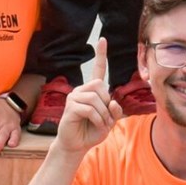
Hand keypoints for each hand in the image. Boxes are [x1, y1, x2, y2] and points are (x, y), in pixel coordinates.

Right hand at [56, 39, 122, 153]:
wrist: (77, 145)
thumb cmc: (92, 131)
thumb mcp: (110, 121)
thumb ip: (115, 111)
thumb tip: (113, 101)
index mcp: (92, 91)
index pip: (97, 69)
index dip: (100, 55)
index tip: (102, 39)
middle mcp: (81, 90)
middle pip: (100, 85)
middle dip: (107, 103)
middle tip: (107, 118)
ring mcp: (74, 98)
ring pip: (95, 98)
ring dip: (104, 114)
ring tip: (102, 123)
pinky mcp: (70, 108)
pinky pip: (89, 109)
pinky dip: (98, 119)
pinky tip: (97, 125)